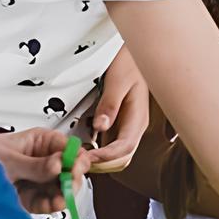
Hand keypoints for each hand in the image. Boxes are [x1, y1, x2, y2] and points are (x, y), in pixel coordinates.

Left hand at [0, 126, 83, 214]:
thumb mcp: (9, 159)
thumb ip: (35, 164)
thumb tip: (59, 164)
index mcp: (41, 142)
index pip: (69, 148)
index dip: (76, 158)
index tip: (76, 167)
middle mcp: (44, 161)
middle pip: (71, 170)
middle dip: (72, 178)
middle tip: (69, 184)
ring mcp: (39, 180)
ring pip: (63, 188)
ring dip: (64, 194)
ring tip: (60, 198)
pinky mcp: (33, 197)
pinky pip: (48, 202)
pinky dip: (52, 205)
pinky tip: (53, 204)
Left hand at [89, 48, 148, 172]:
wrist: (136, 53)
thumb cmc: (129, 63)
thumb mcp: (117, 81)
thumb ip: (110, 105)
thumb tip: (101, 127)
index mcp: (138, 118)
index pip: (124, 147)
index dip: (106, 157)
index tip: (86, 158)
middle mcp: (136, 126)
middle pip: (122, 158)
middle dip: (103, 164)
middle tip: (79, 162)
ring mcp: (129, 127)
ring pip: (118, 155)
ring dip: (101, 161)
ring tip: (80, 158)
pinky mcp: (121, 124)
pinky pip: (113, 146)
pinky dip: (100, 152)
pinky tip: (85, 148)